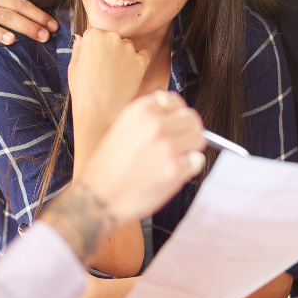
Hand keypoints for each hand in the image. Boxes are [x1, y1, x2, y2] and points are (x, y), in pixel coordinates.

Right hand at [69, 28, 149, 151]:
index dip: (95, 49)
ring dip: (124, 57)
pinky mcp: (141, 61)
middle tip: (105, 71)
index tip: (94, 62)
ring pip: (128, 47)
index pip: (96, 34)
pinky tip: (129, 75)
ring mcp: (128, 49)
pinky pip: (143, 56)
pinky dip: (138, 63)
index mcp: (93, 35)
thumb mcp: (73, 67)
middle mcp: (111, 37)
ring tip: (116, 77)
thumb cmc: (83, 91)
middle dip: (110, 51)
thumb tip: (80, 37)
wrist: (98, 113)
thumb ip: (79, 49)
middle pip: (113, 38)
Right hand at [81, 92, 205, 223]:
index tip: (177, 122)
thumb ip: (149, 119)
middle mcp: (155, 124)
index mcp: (140, 111)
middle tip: (181, 142)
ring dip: (191, 148)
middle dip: (189, 130)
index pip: (175, 101)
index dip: (177, 113)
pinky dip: (189, 167)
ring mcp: (167, 147)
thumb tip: (175, 117)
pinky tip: (171, 172)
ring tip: (175, 158)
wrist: (98, 197)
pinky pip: (197, 161)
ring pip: (199, 138)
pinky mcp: (175, 170)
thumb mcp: (122, 128)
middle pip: (191, 118)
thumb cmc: (107, 168)